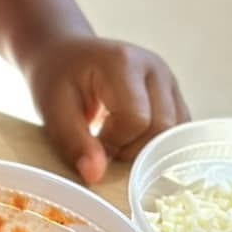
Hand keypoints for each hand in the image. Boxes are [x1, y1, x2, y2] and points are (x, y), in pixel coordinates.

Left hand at [26, 36, 189, 185]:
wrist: (65, 55)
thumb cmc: (56, 78)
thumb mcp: (53, 110)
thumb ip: (74, 142)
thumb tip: (96, 176)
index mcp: (124, 62)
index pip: (137, 119)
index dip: (115, 142)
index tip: (93, 141)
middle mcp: (154, 68)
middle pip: (163, 127)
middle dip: (134, 149)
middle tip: (105, 143)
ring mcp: (169, 80)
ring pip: (176, 133)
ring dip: (147, 148)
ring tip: (117, 139)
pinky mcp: (174, 95)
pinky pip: (178, 131)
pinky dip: (156, 144)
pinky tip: (130, 137)